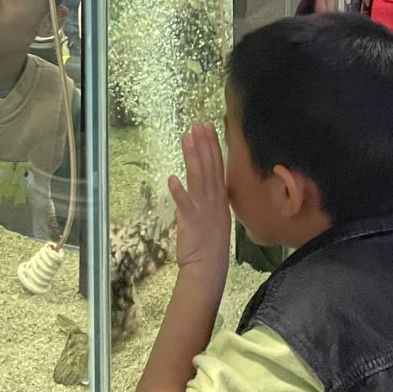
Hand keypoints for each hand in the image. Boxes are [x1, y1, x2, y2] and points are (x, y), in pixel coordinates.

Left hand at [169, 122, 230, 280]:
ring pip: (198, 179)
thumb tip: (207, 177)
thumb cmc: (210, 241)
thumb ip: (212, 194)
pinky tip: (172, 178)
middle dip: (204, 144)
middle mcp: (215, 200)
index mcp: (221, 197)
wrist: (209, 267)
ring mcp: (204, 209)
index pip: (217, 165)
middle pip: (209, 167)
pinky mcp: (191, 221)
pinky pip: (185, 204)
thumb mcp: (216, 213)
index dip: (212, 145)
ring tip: (187, 139)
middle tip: (198, 124)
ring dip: (192, 158)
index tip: (208, 126)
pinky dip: (179, 192)